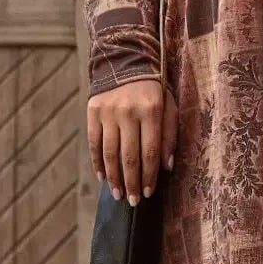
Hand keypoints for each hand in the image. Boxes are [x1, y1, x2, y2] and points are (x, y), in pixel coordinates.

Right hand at [87, 79, 177, 203]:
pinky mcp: (93, 111)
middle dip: (132, 182)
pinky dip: (97, 162)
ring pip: (110, 153)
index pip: (149, 152)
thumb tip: (166, 167)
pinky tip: (102, 176)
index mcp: (151, 111)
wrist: (125, 61)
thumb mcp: (169, 106)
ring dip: (114, 178)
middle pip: (129, 157)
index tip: (149, 193)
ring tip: (118, 194)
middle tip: (134, 202)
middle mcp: (128, 112)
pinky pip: (93, 142)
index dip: (149, 176)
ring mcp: (108, 112)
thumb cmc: (154, 89)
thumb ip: (169, 135)